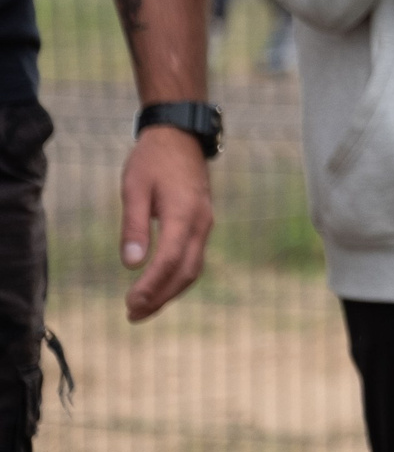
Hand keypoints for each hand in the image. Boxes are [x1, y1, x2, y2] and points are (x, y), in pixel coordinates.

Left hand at [121, 125, 211, 321]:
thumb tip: (132, 264)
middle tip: (132, 315)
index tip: (130, 304)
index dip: (151, 286)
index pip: (170, 259)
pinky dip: (177, 277)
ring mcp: (205, 222)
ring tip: (142, 308)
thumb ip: (133, 226)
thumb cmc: (152, 160)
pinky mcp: (202, 222)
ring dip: (170, 291)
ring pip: (193, 267)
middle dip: (161, 297)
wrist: (180, 136)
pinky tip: (159, 285)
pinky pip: (194, 257)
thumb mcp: (134, 188)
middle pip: (186, 271)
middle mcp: (201, 221)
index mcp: (183, 213)